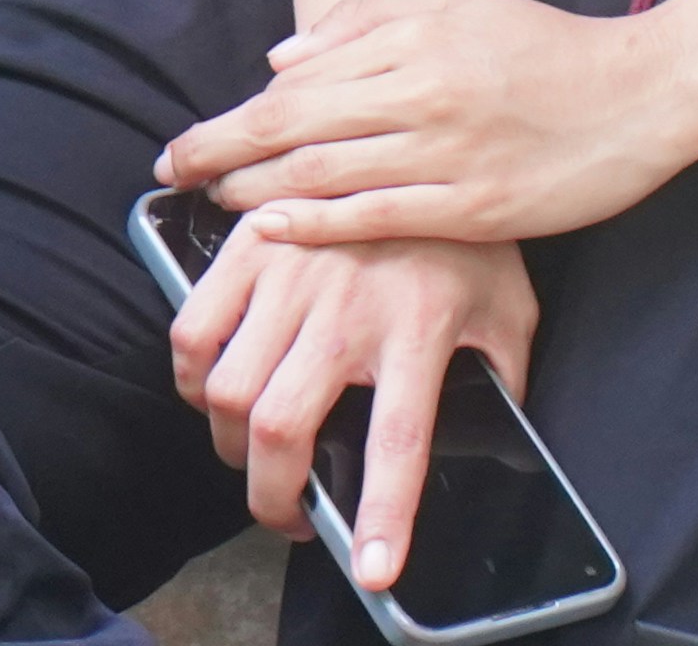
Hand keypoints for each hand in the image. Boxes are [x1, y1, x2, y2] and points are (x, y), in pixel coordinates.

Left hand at [161, 0, 697, 249]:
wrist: (642, 92)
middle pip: (295, 125)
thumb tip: (282, 59)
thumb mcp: (460, 6)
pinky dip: (316, 222)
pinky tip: (274, 229)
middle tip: (174, 176)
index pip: (297, 82)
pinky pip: (377, 216)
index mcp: (416, 38)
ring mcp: (447, 152)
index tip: (184, 142)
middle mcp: (423, 90)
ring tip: (214, 206)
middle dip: (222, 154)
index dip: (232, 117)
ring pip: (325, 172)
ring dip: (256, 191)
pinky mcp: (474, 206)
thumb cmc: (547, 48)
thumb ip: (369, 24)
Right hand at [167, 223, 533, 588]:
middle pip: (280, 428)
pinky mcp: (250, 242)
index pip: (399, 440)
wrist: (431, 128)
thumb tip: (497, 436)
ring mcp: (291, 271)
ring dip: (225, 440)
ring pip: (224, 387)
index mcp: (420, 326)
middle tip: (284, 511)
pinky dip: (187, 372)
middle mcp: (349, 306)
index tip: (369, 569)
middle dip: (270, 495)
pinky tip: (211, 384)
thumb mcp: (510, 305)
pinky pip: (191, 326)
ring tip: (247, 451)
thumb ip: (503, 374)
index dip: (381, 513)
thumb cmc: (471, 230)